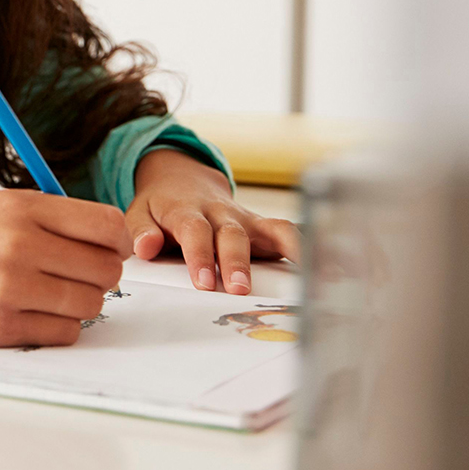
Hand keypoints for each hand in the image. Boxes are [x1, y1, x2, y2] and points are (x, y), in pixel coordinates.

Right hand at [0, 191, 130, 347]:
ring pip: (90, 305)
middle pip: (106, 270)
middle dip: (97, 275)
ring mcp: (9, 290)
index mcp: (18, 207)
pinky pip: (61, 334)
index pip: (107, 226)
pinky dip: (53, 328)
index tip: (103, 250)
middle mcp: (19, 245)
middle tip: (69, 276)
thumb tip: (100, 245)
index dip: (114, 242)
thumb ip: (39, 221)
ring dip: (76, 304)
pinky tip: (24, 315)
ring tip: (41, 296)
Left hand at [125, 150, 300, 294]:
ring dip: (282, 254)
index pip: (195, 232)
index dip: (201, 255)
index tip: (204, 282)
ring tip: (296, 283)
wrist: (182, 179)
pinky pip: (289, 232)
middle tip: (239, 289)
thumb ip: (141, 231)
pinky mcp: (263, 225)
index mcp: (187, 211)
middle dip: (237, 261)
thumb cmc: (160, 206)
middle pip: (232, 235)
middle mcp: (221, 213)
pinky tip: (328, 269)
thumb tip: (146, 247)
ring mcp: (245, 218)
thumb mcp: (140, 212)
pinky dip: (307, 248)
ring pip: (269, 231)